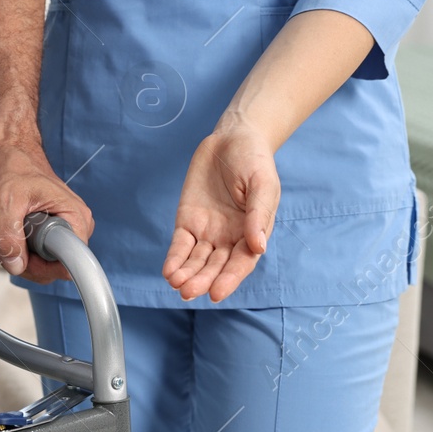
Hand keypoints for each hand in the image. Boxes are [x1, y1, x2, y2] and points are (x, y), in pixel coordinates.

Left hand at [0, 141, 92, 282]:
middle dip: (17, 259)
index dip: (40, 267)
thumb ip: (9, 237)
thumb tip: (15, 265)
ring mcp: (60, 230)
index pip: (68, 265)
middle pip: (50, 269)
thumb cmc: (12, 166)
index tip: (18, 253)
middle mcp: (73, 226)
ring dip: (8, 253)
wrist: (7, 152)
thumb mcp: (5, 202)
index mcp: (74, 218)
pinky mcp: (47, 233)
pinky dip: (9, 247)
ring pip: (37, 263)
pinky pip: (30, 254)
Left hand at [164, 119, 279, 301]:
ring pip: (197, 260)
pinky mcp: (188, 221)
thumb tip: (258, 246)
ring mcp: (208, 232)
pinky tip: (169, 272)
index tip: (216, 293)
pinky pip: (180, 245)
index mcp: (252, 233)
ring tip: (176, 284)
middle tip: (188, 292)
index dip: (229, 279)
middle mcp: (230, 238)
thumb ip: (258, 214)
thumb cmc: (255, 161)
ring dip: (187, 274)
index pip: (241, 263)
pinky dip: (175, 259)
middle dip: (202, 280)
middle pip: (215, 266)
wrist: (233, 138)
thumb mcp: (263, 184)